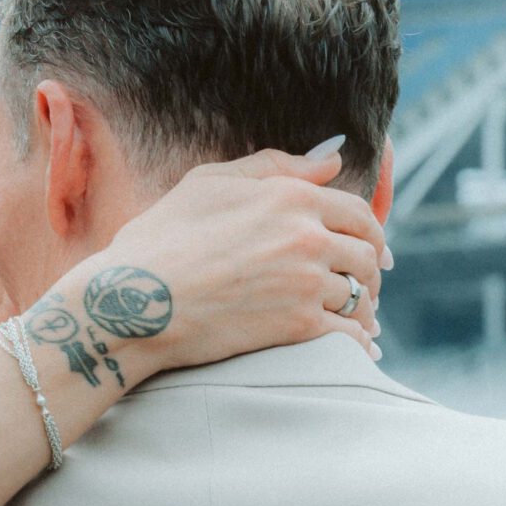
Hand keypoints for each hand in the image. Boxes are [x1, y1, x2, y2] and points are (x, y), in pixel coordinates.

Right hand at [100, 147, 387, 370]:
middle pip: (367, 255)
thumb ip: (274, 165)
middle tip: (365, 284)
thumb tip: (332, 157)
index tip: (371, 248)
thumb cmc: (160, 238)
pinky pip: (350, 336)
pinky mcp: (298, 326)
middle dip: (371, 270)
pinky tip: (358, 348)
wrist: (134, 299)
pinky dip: (359, 343)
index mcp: (290, 197)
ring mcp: (305, 282)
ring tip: (360, 319)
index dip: (369, 231)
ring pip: (361, 296)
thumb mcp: (208, 183)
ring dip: (365, 308)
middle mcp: (306, 236)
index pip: (357, 212)